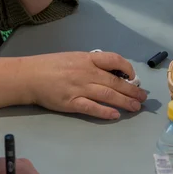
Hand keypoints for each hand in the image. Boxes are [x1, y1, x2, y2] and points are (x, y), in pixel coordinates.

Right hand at [24, 51, 146, 119]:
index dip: (127, 69)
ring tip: (136, 107)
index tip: (133, 77)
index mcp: (86, 59)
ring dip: (125, 102)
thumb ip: (90, 64)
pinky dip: (105, 112)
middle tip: (143, 98)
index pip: (114, 60)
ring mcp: (79, 88)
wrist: (29, 76)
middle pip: (115, 82)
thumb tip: (110, 73)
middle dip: (132, 90)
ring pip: (108, 95)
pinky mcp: (71, 103)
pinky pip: (92, 108)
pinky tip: (115, 115)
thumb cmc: (50, 65)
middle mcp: (86, 72)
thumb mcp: (72, 57)